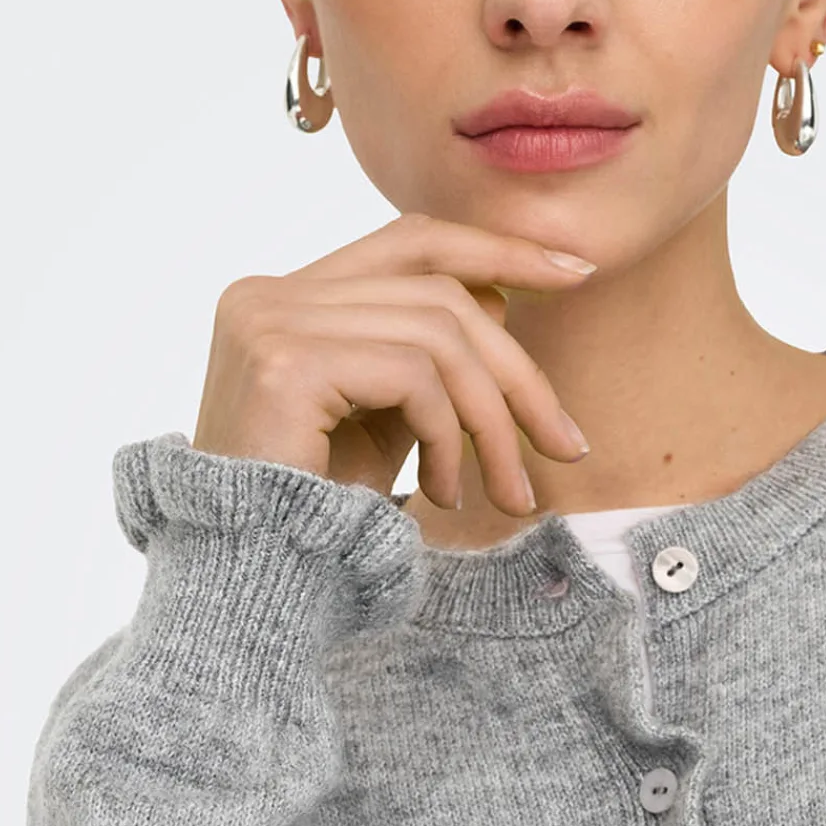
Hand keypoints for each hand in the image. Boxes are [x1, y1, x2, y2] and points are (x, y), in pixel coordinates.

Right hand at [191, 210, 595, 514]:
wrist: (250, 582)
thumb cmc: (315, 513)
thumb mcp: (387, 424)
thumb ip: (429, 360)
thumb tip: (503, 297)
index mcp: (286, 298)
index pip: (411, 243)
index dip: (497, 250)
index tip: (575, 273)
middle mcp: (268, 295)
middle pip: (439, 295)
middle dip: (519, 374)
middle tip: (567, 447)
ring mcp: (269, 321)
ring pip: (437, 336)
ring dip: (492, 423)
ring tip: (507, 493)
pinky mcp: (283, 362)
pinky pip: (413, 375)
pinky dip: (449, 436)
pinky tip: (440, 493)